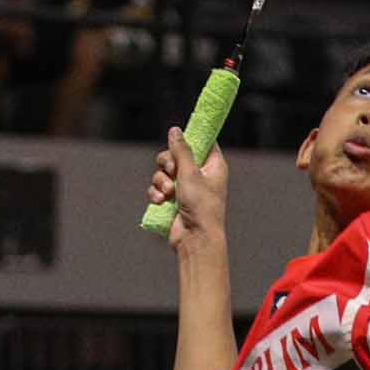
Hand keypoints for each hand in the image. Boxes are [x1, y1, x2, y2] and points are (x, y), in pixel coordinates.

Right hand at [150, 125, 227, 253]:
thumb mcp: (190, 173)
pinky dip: (157, 193)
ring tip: (168, 193)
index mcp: (212, 165)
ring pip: (163, 172)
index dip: (190, 138)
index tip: (177, 137)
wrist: (195, 239)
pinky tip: (162, 201)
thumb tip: (175, 130)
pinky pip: (158, 188)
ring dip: (161, 181)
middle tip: (172, 171)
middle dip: (167, 163)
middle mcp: (199, 174)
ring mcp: (185, 188)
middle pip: (175, 154)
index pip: (203, 142)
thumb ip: (181, 150)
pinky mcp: (173, 200)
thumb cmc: (201, 206)